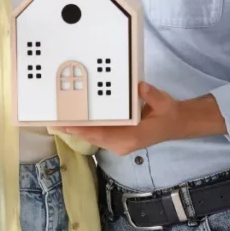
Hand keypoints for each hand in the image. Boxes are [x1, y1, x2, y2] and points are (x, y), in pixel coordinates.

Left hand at [62, 82, 226, 155]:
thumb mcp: (164, 103)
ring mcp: (120, 144)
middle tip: (53, 120)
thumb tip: (140, 86)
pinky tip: (74, 121)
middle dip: (74, 130)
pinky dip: (85, 129)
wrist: (176, 124)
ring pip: (94, 138)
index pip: (103, 134)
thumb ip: (152, 95)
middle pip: (93, 137)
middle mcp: (123, 144)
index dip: (84, 130)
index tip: (67, 125)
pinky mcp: (118, 140)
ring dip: (77, 130)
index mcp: (133, 137)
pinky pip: (98, 135)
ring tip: (58, 120)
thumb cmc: (169, 113)